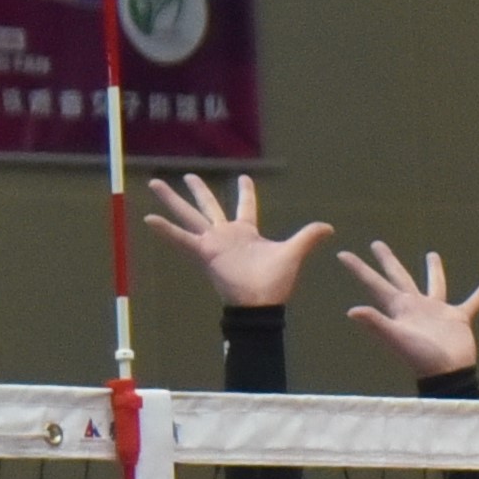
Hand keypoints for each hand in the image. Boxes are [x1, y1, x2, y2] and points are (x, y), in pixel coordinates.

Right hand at [144, 173, 332, 308]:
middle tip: (189, 175)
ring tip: (156, 184)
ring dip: (172, 200)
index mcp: (247, 232)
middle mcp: (225, 234)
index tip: (243, 177)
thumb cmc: (274, 282)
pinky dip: (166, 231)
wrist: (259, 303)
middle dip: (199, 191)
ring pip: (189, 215)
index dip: (245, 192)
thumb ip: (309, 237)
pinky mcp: (203, 253)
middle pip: (209, 206)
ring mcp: (212, 242)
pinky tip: (149, 219)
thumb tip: (330, 227)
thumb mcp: (294, 252)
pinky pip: (181, 239)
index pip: (246, 206)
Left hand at [339, 241, 478, 378]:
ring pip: (434, 284)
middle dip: (388, 261)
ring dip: (433, 270)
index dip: (359, 269)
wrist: (448, 372)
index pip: (375, 284)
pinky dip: (478, 297)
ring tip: (432, 253)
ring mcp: (437, 311)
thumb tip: (351, 310)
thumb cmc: (420, 357)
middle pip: (399, 277)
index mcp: (400, 308)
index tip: (342, 254)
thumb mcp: (396, 338)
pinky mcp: (458, 318)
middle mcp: (416, 305)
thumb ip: (376, 323)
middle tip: (376, 243)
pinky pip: (470, 304)